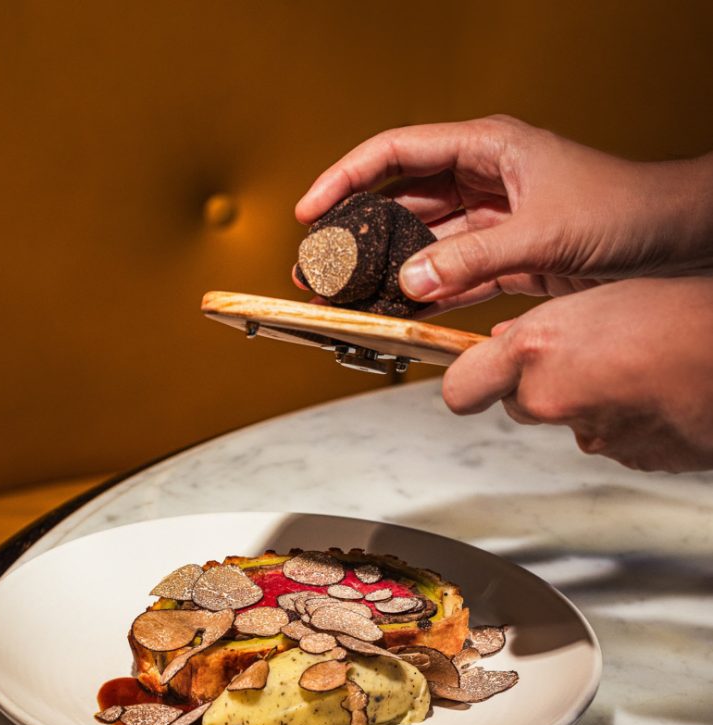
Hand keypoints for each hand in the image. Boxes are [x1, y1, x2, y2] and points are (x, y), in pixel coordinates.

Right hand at [296, 117, 712, 313]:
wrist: (677, 239)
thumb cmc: (626, 210)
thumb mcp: (543, 233)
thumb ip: (472, 259)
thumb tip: (410, 282)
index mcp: (486, 147)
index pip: (397, 153)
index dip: (346, 179)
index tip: (311, 211)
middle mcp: (482, 179)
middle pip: (401, 202)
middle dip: (358, 234)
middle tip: (320, 266)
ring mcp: (492, 221)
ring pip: (423, 244)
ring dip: (388, 271)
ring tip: (348, 297)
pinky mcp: (506, 257)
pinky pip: (452, 276)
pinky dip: (427, 296)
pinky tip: (399, 313)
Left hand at [441, 276, 712, 472]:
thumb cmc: (681, 313)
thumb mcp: (596, 297)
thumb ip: (540, 327)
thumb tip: (506, 343)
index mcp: (535, 351)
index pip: (460, 389)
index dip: (468, 382)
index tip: (475, 375)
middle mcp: (549, 399)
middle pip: (516, 403)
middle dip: (535, 384)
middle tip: (579, 354)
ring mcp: (586, 434)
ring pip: (563, 420)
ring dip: (581, 400)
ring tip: (627, 365)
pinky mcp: (623, 457)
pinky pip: (606, 437)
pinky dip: (619, 419)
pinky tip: (649, 391)